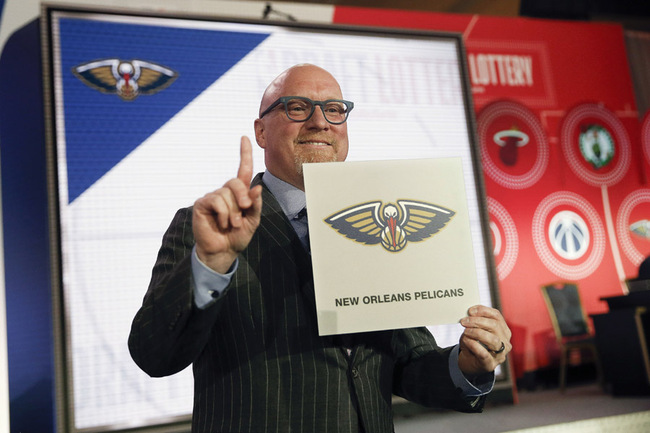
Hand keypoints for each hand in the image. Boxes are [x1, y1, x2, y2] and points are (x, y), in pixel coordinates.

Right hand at [192, 136, 262, 272]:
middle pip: (235, 182)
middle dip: (243, 197)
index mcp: (239, 193)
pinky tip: (221, 223)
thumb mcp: (252, 221)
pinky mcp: (202, 203)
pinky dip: (223, 214)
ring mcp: (213, 196)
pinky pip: (216, 201)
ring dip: (233, 212)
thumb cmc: (237, 236)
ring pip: (227, 194)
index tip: (244, 137)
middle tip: (244, 211)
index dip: (244, 154)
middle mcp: (225, 191)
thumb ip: (255, 205)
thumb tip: (256, 187)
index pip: (242, 170)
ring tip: (231, 225)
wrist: (223, 251)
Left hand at [458, 305, 511, 375]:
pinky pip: (484, 353)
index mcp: (503, 330)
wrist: (469, 362)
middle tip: (464, 322)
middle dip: (477, 321)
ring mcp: (500, 355)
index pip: (496, 316)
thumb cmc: (473, 343)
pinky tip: (467, 341)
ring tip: (465, 332)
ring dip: (477, 333)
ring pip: (493, 340)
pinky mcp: (490, 364)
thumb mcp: (474, 330)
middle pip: (495, 326)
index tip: (470, 311)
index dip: (483, 310)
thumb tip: (470, 314)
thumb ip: (474, 321)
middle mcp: (505, 342)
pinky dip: (474, 345)